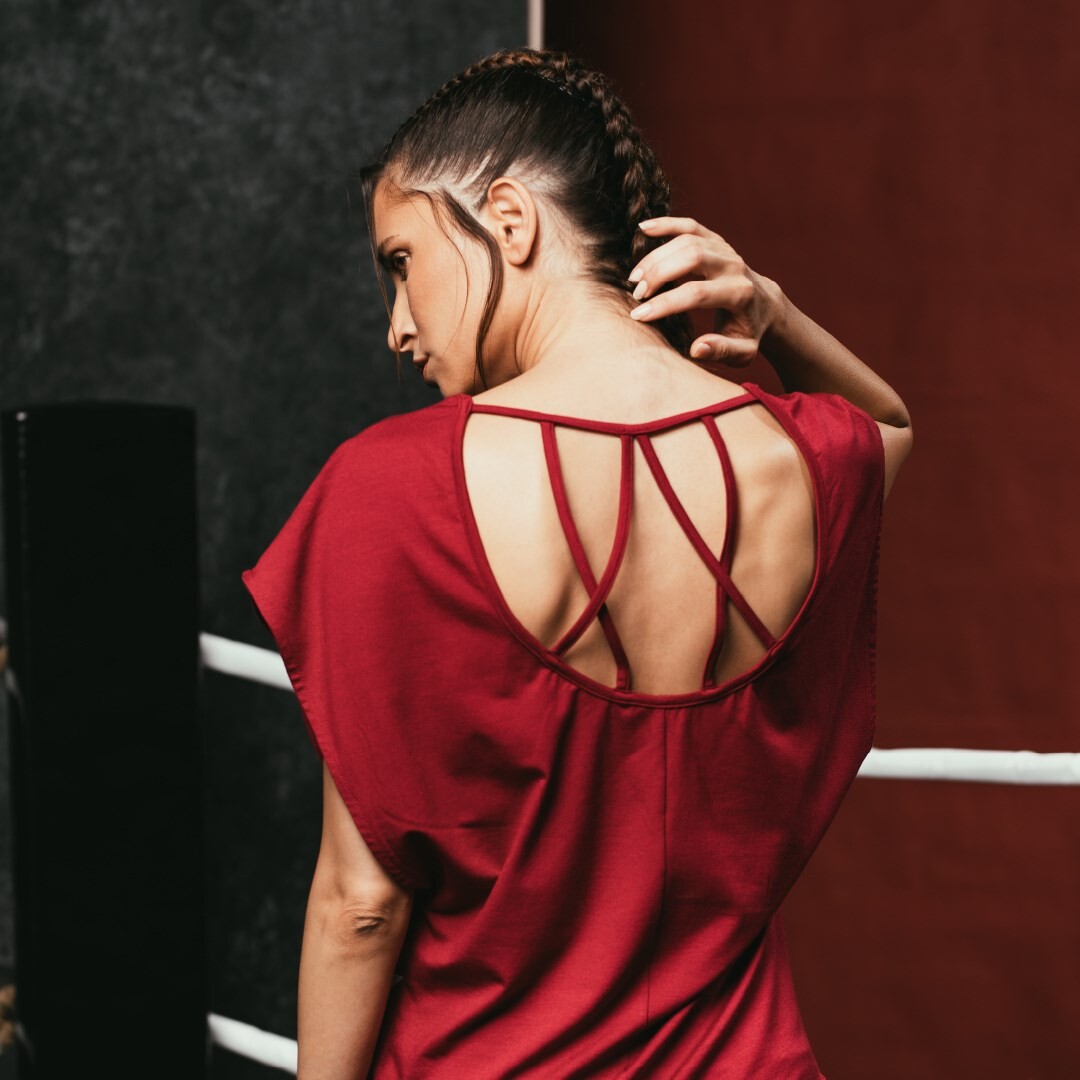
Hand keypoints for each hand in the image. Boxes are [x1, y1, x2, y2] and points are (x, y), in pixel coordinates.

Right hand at [627, 217, 783, 368]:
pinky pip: (689, 226)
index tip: (639, 315)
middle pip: (691, 258)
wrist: (764, 305)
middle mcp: (734, 266)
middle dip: (658, 274)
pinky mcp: (716, 240)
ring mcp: (725, 249)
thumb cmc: (747, 332)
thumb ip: (722, 351)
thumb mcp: (743, 351)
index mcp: (739, 293)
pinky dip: (666, 225)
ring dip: (656, 258)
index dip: (665, 303)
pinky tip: (643, 229)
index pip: (697, 294)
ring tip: (635, 278)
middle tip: (636, 293)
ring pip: (686, 241)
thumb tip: (696, 348)